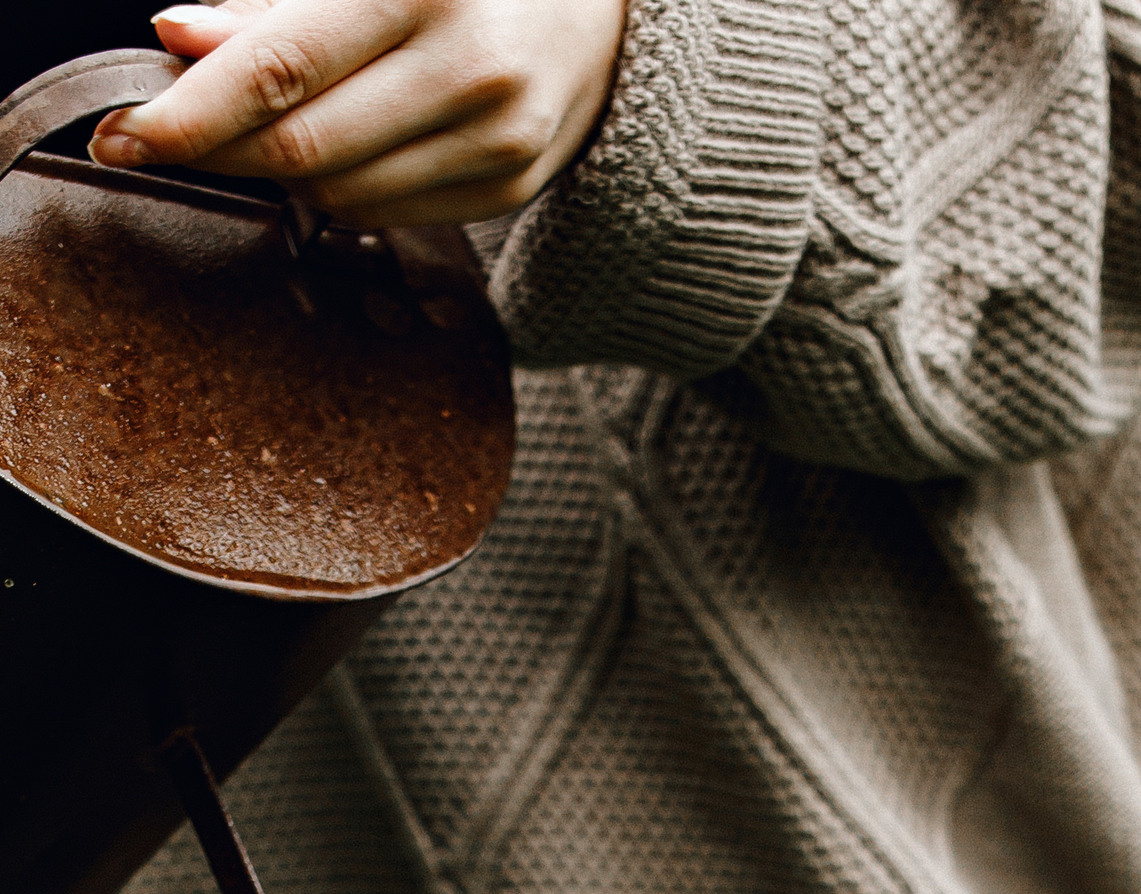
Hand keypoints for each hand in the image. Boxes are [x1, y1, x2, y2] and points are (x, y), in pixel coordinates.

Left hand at [89, 0, 629, 228]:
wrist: (602, 6)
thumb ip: (276, 1)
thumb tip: (179, 37)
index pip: (280, 70)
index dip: (192, 112)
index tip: (125, 135)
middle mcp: (471, 68)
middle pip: (304, 146)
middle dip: (216, 151)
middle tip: (148, 144)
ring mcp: (499, 138)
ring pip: (340, 191)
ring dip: (277, 168)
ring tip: (254, 130)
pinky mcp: (512, 186)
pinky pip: (388, 211)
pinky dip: (339, 187)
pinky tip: (331, 149)